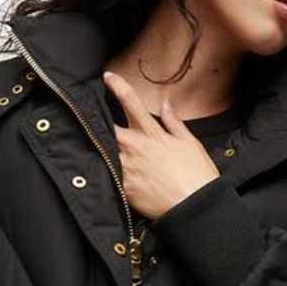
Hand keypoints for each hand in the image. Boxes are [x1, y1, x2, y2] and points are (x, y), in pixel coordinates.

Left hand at [103, 71, 220, 220]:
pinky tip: (96, 168)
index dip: (116, 85)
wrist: (193, 208)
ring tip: (89, 141)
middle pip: (106, 125)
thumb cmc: (197, 176)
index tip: (108, 77)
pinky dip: (101, 169)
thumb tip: (166, 104)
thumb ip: (174, 122)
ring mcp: (125, 167)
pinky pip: (106, 174)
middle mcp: (134, 147)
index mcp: (150, 133)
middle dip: (97, 119)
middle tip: (89, 115)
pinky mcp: (122, 187)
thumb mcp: (190, 143)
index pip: (129, 101)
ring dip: (98, 144)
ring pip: (102, 149)